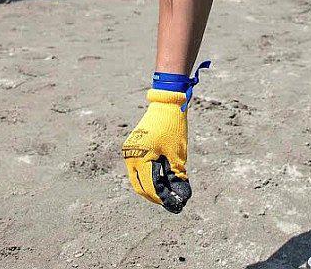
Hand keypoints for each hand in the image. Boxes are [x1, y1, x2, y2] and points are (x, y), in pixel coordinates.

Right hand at [122, 89, 190, 212]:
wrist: (167, 104)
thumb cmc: (174, 128)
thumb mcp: (178, 155)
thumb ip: (177, 177)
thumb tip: (181, 196)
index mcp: (140, 157)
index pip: (150, 187)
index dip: (163, 198)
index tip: (176, 205)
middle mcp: (130, 156)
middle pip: (140, 186)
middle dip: (156, 196)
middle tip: (171, 202)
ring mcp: (129, 151)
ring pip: (137, 178)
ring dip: (151, 187)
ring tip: (168, 192)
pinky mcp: (132, 147)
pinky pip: (138, 168)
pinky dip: (148, 176)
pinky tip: (162, 179)